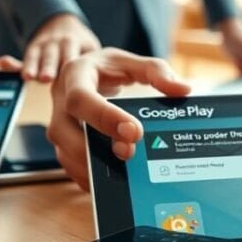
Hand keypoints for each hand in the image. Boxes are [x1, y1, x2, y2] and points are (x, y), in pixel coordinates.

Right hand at [0, 48, 189, 190]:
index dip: (104, 117)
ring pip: (64, 151)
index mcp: (76, 74)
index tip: (134, 131)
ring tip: (120, 174)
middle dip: (95, 148)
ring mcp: (59, 122)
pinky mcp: (63, 141)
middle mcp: (60, 99)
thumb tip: (183, 90)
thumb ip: (157, 72)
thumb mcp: (132, 62)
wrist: (86, 72)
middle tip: (129, 154)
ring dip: (90, 167)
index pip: (81, 98)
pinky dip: (88, 175)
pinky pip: (69, 164)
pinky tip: (111, 180)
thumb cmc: (109, 68)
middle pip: (63, 130)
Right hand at [9, 13, 100, 82]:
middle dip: (50, 66)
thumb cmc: (83, 49)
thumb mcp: (92, 53)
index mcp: (80, 44)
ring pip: (38, 55)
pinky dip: (12, 62)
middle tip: (47, 79)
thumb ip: (98, 72)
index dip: (73, 66)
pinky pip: (22, 57)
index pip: (76, 56)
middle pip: (55, 55)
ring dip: (32, 65)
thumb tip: (113, 95)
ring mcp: (45, 45)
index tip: (72, 78)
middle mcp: (61, 43)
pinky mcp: (32, 50)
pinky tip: (3, 63)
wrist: (63, 23)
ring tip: (29, 77)